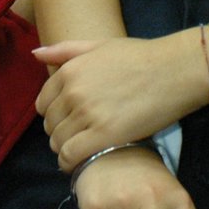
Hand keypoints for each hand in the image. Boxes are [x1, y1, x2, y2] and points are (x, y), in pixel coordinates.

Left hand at [35, 35, 206, 170]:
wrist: (173, 71)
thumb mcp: (98, 45)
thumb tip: (35, 54)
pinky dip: (71, 163)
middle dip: (60, 133)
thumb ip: (64, 50)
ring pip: (58, 142)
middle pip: (50, 125)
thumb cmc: (139, 56)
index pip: (43, 104)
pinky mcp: (105, 134)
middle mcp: (73, 92)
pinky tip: (82, 164)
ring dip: (66, 149)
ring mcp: (87, 114)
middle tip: (78, 137)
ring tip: (82, 151)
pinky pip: (72, 155)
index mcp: (69, 72)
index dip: (54, 115)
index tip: (67, 122)